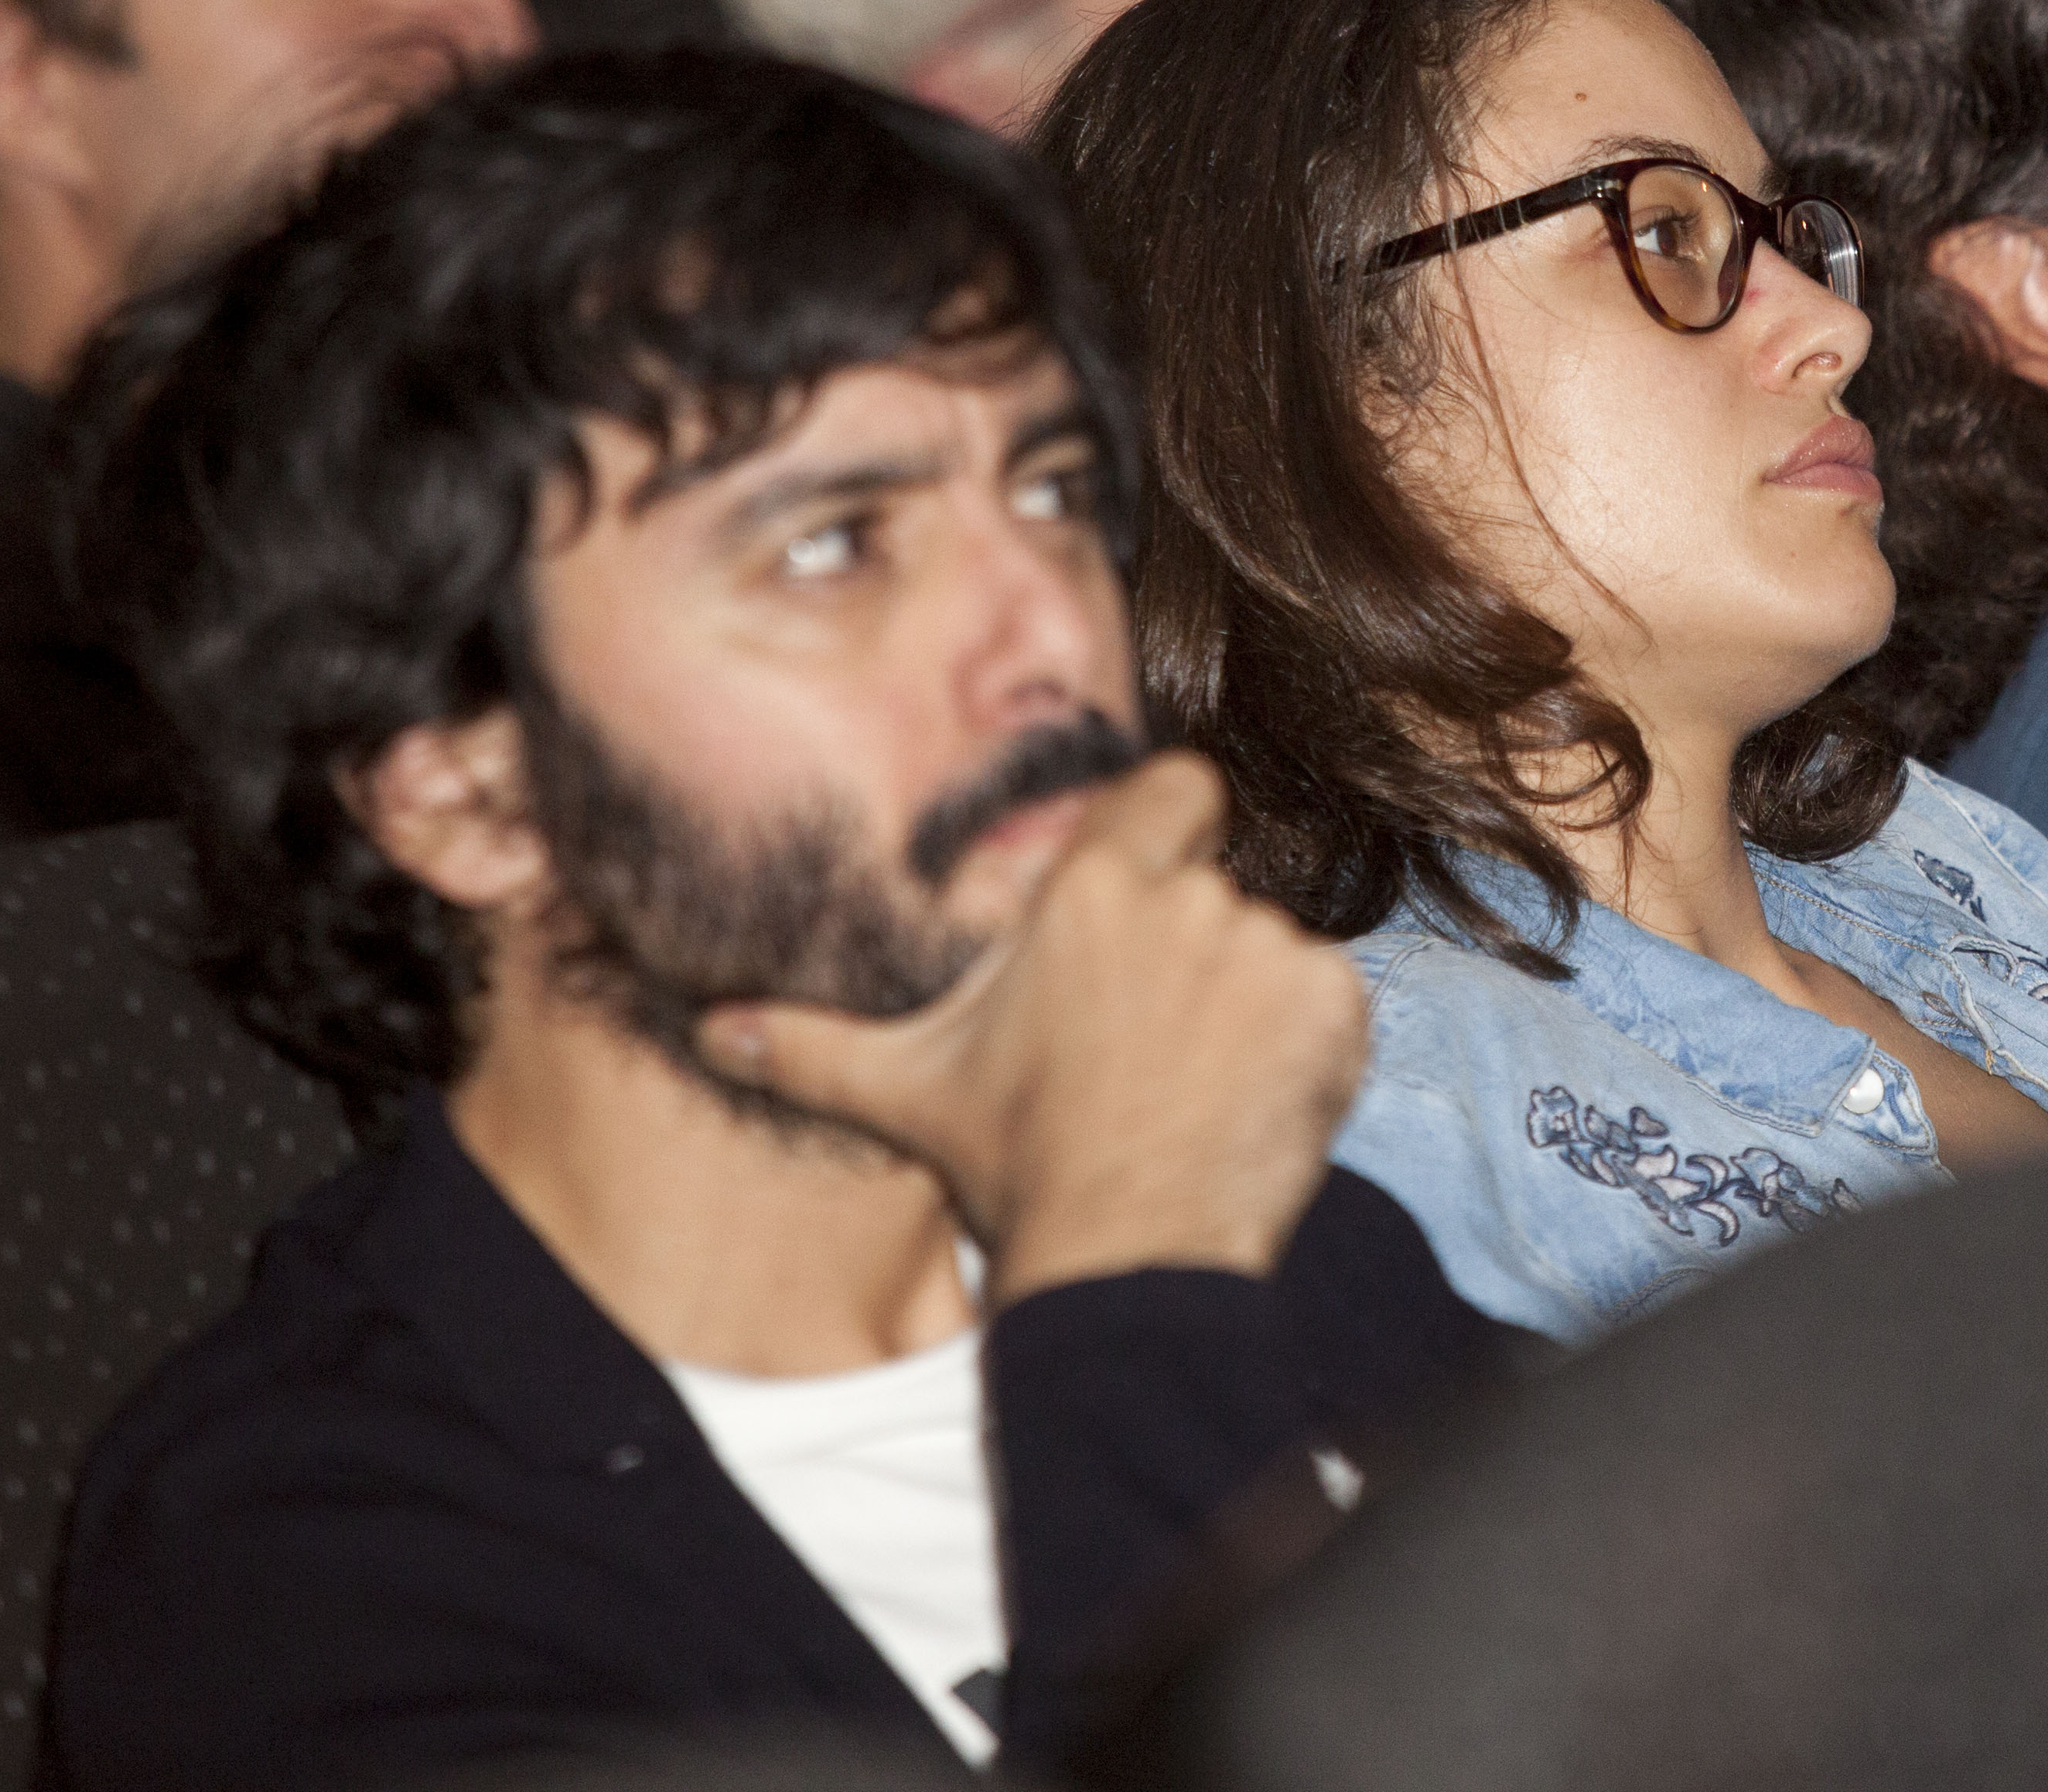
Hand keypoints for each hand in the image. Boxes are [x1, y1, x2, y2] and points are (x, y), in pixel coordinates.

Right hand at [701, 752, 1366, 1297]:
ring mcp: (1268, 950)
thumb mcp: (909, 1093)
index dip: (1171, 826)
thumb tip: (713, 1032)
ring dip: (1249, 1001)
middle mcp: (1188, 900)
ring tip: (1195, 1082)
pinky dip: (1307, 1043)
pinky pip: (1331, 999)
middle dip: (1193, 949)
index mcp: (1091, 891)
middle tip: (1152, 1038)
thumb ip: (815, 1046)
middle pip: (1215, 888)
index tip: (1154, 881)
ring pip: (1272, 949)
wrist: (1127, 1259)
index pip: (1177, 787)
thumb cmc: (1019, 1164)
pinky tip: (1249, 1100)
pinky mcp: (1334, 1006)